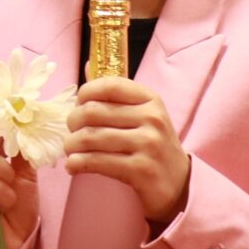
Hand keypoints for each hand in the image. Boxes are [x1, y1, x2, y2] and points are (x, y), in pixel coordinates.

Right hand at [0, 118, 38, 248]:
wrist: (15, 240)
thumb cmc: (16, 205)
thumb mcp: (24, 171)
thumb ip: (18, 148)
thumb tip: (19, 125)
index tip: (11, 136)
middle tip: (6, 154)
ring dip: (6, 174)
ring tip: (9, 190)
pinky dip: (5, 194)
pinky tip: (3, 205)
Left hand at [64, 77, 191, 222]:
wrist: (179, 184)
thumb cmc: (153, 146)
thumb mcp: (143, 115)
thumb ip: (116, 92)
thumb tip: (88, 64)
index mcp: (151, 100)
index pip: (109, 85)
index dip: (85, 93)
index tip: (78, 106)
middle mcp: (152, 118)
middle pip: (93, 112)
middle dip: (72, 122)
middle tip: (71, 132)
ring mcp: (148, 144)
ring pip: (90, 137)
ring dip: (71, 145)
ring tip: (70, 150)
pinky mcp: (140, 170)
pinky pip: (96, 162)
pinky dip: (77, 163)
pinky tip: (73, 166)